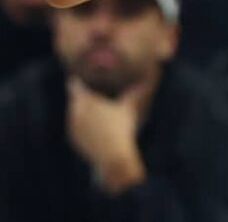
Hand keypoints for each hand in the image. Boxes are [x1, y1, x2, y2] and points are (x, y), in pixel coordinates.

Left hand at [65, 78, 145, 192]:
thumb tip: (156, 69)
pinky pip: (77, 128)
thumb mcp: (131, 106)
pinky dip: (84, 127)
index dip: (80, 81)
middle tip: (99, 97)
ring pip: (75, 114)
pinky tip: (97, 129)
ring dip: (83, 112)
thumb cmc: (122, 129)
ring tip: (99, 114)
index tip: (85, 80)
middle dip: (85, 97)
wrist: (114, 158)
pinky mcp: (72, 140)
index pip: (74, 84)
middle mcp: (74, 112)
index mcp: (84, 100)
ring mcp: (72, 127)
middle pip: (76, 99)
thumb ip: (140, 87)